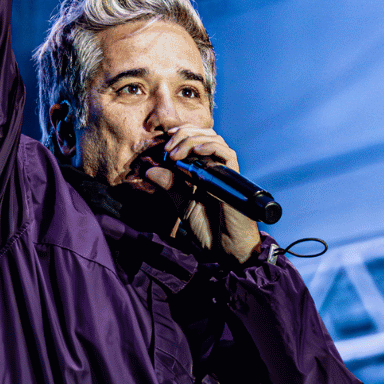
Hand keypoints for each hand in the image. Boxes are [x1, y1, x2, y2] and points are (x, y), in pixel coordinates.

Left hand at [144, 126, 262, 262]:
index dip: (181, 133)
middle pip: (204, 135)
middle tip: (167, 148)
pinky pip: (227, 154)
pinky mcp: (233, 178)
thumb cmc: (208, 229)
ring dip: (192, 140)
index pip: (195, 140)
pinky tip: (196, 152)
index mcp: (204, 170)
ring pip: (214, 139)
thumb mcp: (182, 204)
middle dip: (183, 134)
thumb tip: (150, 170)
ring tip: (175, 152)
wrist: (224, 250)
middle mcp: (216, 167)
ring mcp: (225, 171)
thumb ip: (170, 186)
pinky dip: (210, 147)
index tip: (164, 138)